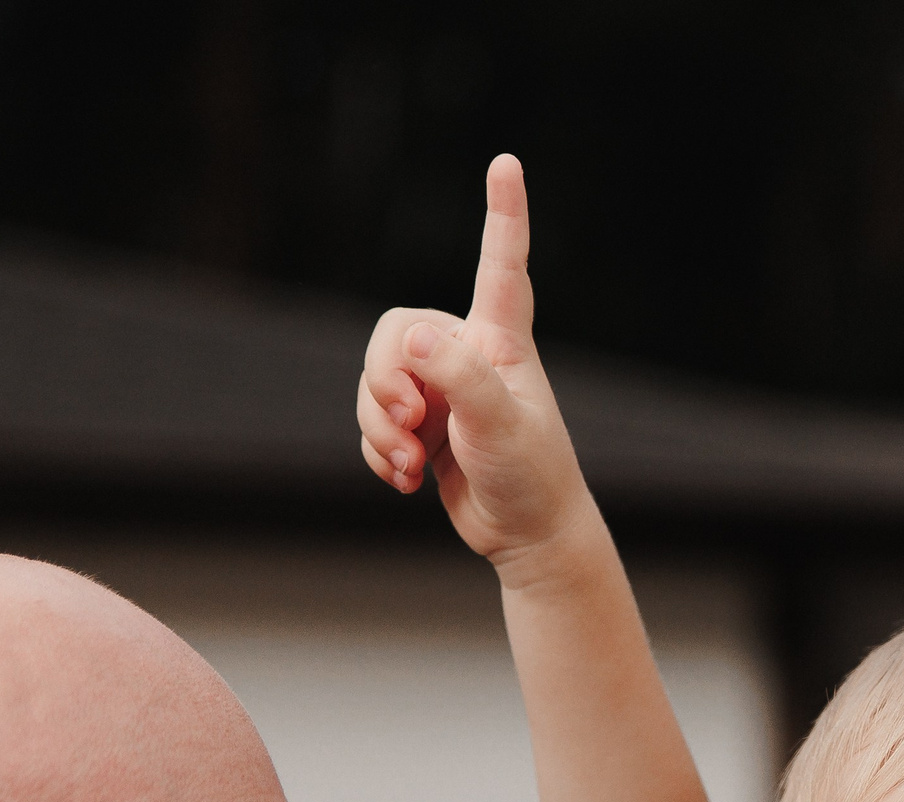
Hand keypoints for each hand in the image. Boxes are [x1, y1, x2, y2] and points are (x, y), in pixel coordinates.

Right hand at [356, 154, 598, 579]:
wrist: (528, 536)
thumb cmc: (531, 476)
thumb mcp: (499, 425)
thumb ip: (459, 377)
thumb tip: (412, 338)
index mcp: (501, 342)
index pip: (502, 265)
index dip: (503, 214)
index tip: (507, 163)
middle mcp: (469, 355)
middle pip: (394, 333)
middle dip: (386, 382)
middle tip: (412, 423)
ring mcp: (443, 391)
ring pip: (375, 382)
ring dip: (379, 426)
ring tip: (410, 465)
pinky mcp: (424, 427)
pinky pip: (373, 422)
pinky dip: (378, 452)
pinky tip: (403, 480)